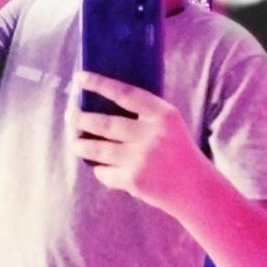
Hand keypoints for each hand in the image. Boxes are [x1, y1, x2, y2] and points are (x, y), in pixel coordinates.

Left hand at [66, 72, 203, 212]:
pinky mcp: (133, 181)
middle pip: (104, 123)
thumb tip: (102, 101)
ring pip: (97, 149)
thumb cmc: (178, 151)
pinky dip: (99, 169)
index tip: (79, 78)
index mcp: (163, 115)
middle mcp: (151, 135)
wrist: (196, 189)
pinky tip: (100, 167)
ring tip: (74, 142)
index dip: (98, 84)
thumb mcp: (170, 125)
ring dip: (80, 145)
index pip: (124, 94)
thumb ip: (144, 113)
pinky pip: (104, 172)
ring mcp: (141, 159)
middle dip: (80, 119)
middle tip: (70, 115)